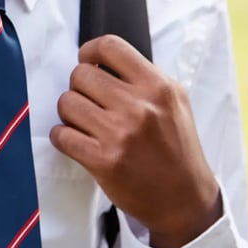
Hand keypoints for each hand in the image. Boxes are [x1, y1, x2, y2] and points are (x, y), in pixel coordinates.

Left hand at [49, 35, 221, 247]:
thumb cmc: (177, 149)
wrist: (186, 201)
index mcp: (158, 87)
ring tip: (83, 120)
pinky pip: (62, 135)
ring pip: (67, 102)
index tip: (87, 60)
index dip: (90, 51)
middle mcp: (139, 107)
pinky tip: (75, 139)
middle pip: (80, 74)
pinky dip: (62, 136)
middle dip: (79, 85)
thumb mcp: (175, 101)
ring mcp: (120, 134)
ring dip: (69, 111)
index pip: (110, 46)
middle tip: (88, 98)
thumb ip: (143, 76)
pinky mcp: (104, 161)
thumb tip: (102, 58)